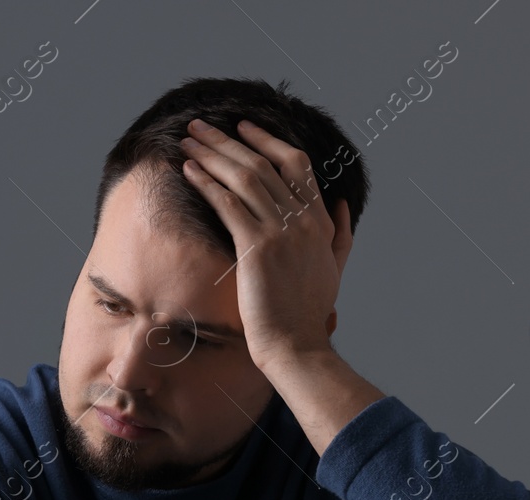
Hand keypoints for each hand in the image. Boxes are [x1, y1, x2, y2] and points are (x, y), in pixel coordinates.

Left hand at [178, 117, 350, 366]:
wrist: (296, 345)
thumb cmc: (308, 314)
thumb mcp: (335, 268)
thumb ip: (340, 233)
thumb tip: (342, 205)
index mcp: (321, 220)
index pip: (296, 164)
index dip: (267, 141)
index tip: (242, 128)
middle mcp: (303, 219)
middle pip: (264, 163)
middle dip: (227, 139)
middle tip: (200, 124)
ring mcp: (282, 231)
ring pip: (245, 176)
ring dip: (212, 153)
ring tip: (187, 139)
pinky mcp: (257, 248)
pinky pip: (229, 204)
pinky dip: (207, 182)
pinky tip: (189, 170)